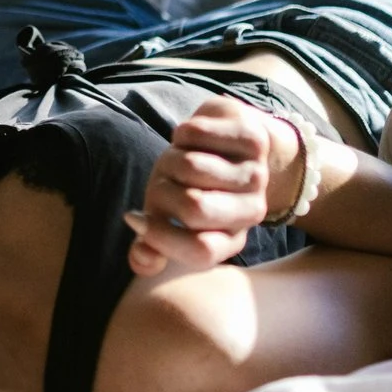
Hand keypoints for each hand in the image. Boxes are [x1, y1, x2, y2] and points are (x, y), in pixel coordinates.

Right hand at [124, 96, 303, 275]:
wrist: (231, 144)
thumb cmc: (191, 186)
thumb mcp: (169, 218)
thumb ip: (150, 246)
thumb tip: (145, 257)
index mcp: (232, 238)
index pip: (200, 250)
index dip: (160, 237)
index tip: (135, 219)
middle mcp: (252, 211)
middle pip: (193, 208)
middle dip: (160, 191)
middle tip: (160, 181)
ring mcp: (257, 175)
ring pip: (191, 167)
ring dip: (170, 158)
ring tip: (177, 159)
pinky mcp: (255, 140)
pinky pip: (198, 135)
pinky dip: (180, 134)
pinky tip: (191, 140)